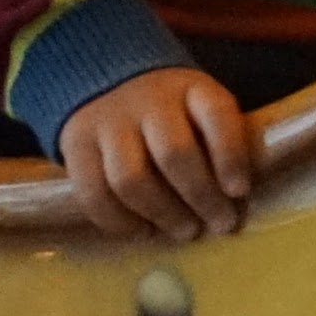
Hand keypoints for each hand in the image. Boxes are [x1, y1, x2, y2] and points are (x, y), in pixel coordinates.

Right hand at [60, 65, 258, 237]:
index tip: (239, 190)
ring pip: (131, 178)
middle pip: (174, 152)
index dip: (229, 154)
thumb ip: (220, 147)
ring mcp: (108, 120)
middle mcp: (148, 99)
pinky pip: (94, 193)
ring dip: (163, 213)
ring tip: (186, 231)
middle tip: (219, 224)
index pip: (215, 114)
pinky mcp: (76, 143)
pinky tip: (145, 232)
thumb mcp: (203, 112)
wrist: (108, 84)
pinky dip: (120, 222)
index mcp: (191, 88)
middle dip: (200, 196)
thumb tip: (234, 203)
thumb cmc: (174, 115)